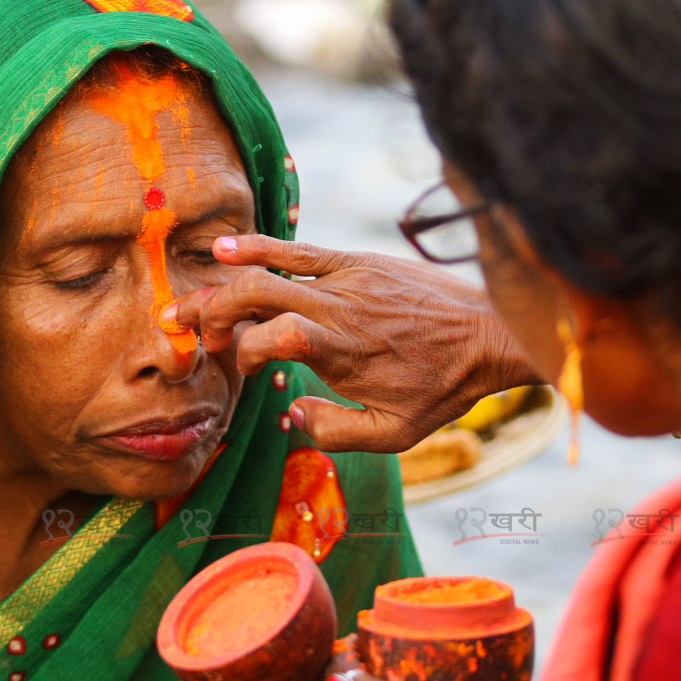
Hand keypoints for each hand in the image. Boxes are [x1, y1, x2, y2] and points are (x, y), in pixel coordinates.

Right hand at [166, 234, 538, 452]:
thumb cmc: (442, 387)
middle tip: (199, 337)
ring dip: (223, 283)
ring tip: (192, 298)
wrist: (488, 333)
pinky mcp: (355, 260)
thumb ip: (334, 432)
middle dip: (213, 314)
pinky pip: (297, 248)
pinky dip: (257, 247)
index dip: (242, 352)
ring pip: (268, 269)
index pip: (270, 338)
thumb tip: (289, 414)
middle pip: (255, 295)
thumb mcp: (393, 434)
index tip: (241, 369)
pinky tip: (224, 250)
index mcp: (341, 351)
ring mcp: (345, 277)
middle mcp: (337, 308)